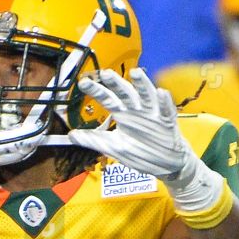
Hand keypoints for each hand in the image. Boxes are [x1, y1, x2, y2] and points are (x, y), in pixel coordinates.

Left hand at [70, 69, 228, 217]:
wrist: (165, 165)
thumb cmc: (141, 152)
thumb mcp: (114, 147)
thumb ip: (94, 140)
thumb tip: (71, 135)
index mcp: (123, 114)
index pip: (107, 98)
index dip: (96, 90)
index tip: (83, 83)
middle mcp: (136, 110)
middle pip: (125, 93)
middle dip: (116, 83)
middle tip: (105, 74)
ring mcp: (152, 114)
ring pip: (147, 96)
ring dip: (142, 85)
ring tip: (135, 73)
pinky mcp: (167, 122)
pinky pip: (167, 110)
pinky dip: (164, 102)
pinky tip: (161, 93)